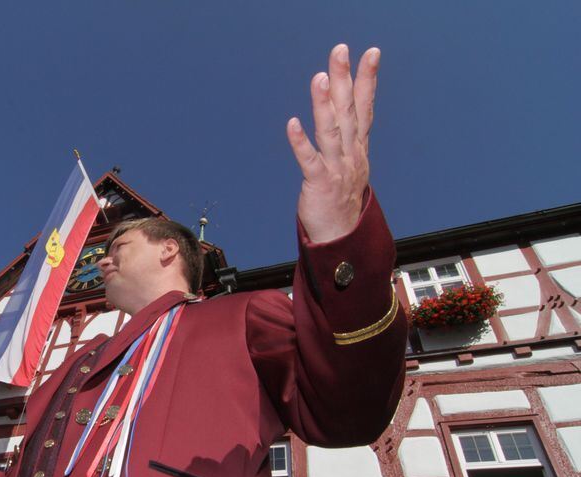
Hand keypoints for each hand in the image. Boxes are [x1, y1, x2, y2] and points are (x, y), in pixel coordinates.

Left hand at [287, 44, 378, 242]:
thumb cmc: (342, 199)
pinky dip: (301, 142)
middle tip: (340, 51)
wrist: (342, 238)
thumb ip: (349, 136)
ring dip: (325, 104)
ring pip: (331, 131)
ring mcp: (337, 168)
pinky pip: (309, 161)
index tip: (371, 52)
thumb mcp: (351, 162)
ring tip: (319, 78)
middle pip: (348, 111)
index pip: (364, 107)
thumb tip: (345, 110)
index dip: (367, 80)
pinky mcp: (320, 184)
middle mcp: (351, 153)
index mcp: (358, 147)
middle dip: (345, 79)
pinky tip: (292, 123)